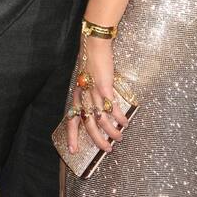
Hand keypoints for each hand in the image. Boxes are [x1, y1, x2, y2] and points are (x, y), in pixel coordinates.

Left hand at [66, 36, 127, 153]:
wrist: (94, 45)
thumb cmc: (90, 60)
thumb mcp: (84, 79)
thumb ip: (88, 93)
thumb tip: (96, 106)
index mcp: (77, 95)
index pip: (72, 119)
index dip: (72, 136)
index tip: (73, 151)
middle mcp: (83, 96)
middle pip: (89, 125)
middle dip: (98, 140)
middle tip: (106, 149)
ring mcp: (93, 93)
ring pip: (102, 120)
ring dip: (112, 132)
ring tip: (119, 137)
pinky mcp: (104, 88)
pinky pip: (112, 108)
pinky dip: (119, 118)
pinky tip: (125, 122)